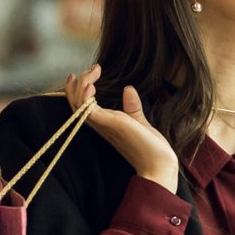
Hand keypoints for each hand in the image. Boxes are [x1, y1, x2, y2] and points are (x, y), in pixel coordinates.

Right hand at [65, 65, 178, 190]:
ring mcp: (102, 125)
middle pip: (75, 104)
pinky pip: (87, 109)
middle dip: (77, 83)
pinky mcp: (109, 124)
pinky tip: (92, 84)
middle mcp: (100, 125)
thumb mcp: (139, 121)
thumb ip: (132, 107)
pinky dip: (85, 94)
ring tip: (94, 72)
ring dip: (81, 84)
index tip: (87, 72)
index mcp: (105, 124)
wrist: (159, 165)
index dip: (78, 89)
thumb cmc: (151, 148)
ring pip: (77, 104)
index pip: (82, 107)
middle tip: (92, 69)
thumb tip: (128, 89)